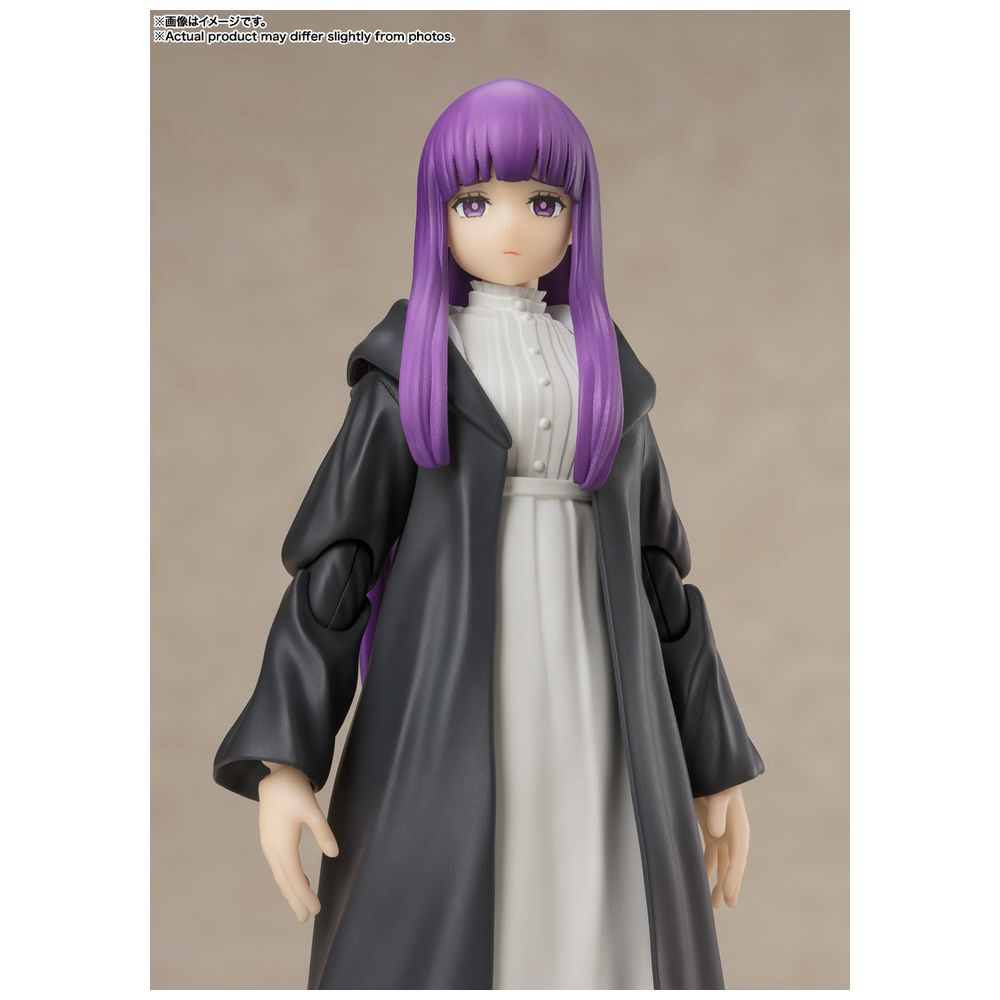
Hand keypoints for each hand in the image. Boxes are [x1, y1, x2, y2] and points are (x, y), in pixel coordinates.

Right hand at [258, 763, 339, 921]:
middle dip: (296, 900)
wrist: (275, 775)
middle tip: (306, 919)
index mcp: (282, 845)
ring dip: (291, 891)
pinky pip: (279, 866)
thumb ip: (323, 832)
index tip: (317, 910)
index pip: (295, 878)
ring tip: (302, 906)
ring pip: (281, 875)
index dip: (306, 896)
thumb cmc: (294, 791)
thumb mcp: (312, 810)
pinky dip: (288, 878)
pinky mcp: (270, 840)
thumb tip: (334, 854)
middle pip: (285, 882)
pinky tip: (299, 880)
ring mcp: (269, 845)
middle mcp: (272, 849)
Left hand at [693, 784, 749, 908]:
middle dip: (730, 884)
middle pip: (733, 865)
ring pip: (722, 864)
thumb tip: (716, 833)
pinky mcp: (710, 831)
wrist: (712, 769)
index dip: (734, 875)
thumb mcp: (719, 792)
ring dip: (718, 882)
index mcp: (739, 827)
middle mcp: (733, 834)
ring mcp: (722, 834)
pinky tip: (700, 881)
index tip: (728, 894)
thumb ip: (717, 809)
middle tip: (727, 904)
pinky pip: (711, 855)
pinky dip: (707, 868)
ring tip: (714, 904)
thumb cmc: (718, 780)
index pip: (738, 856)